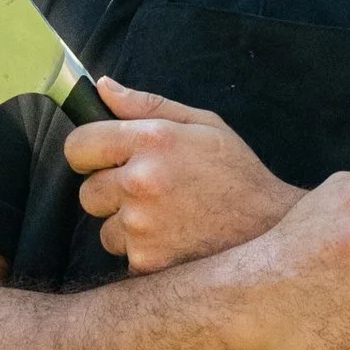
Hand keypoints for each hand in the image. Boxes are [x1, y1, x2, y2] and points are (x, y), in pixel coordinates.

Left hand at [66, 82, 296, 271]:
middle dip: (110, 193)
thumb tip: (101, 88)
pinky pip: (125, 256)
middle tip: (151, 193)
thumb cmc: (237, 174)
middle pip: (87, 192)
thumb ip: (146, 105)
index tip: (104, 160)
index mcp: (152, 142)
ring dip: (127, 227)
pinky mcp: (147, 261)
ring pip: (105, 229)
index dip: (89, 153)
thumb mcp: (202, 125)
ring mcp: (141, 225)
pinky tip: (175, 241)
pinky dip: (144, 252)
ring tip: (168, 219)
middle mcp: (141, 182)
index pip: (79, 145)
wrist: (271, 230)